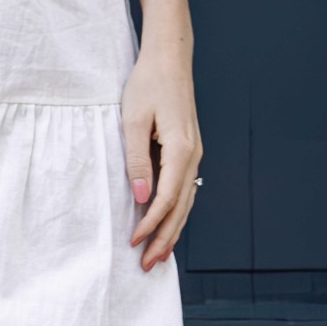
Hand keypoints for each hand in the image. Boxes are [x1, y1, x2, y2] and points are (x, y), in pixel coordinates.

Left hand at [122, 47, 202, 270]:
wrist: (169, 59)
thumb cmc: (148, 85)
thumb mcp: (132, 120)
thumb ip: (136, 160)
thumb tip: (139, 197)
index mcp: (180, 149)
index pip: (166, 198)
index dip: (150, 223)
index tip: (134, 242)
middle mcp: (193, 155)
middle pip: (181, 208)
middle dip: (164, 238)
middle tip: (147, 265)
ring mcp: (194, 154)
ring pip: (186, 202)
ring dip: (172, 230)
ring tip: (159, 256)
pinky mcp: (188, 151)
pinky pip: (185, 190)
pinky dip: (177, 213)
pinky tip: (168, 226)